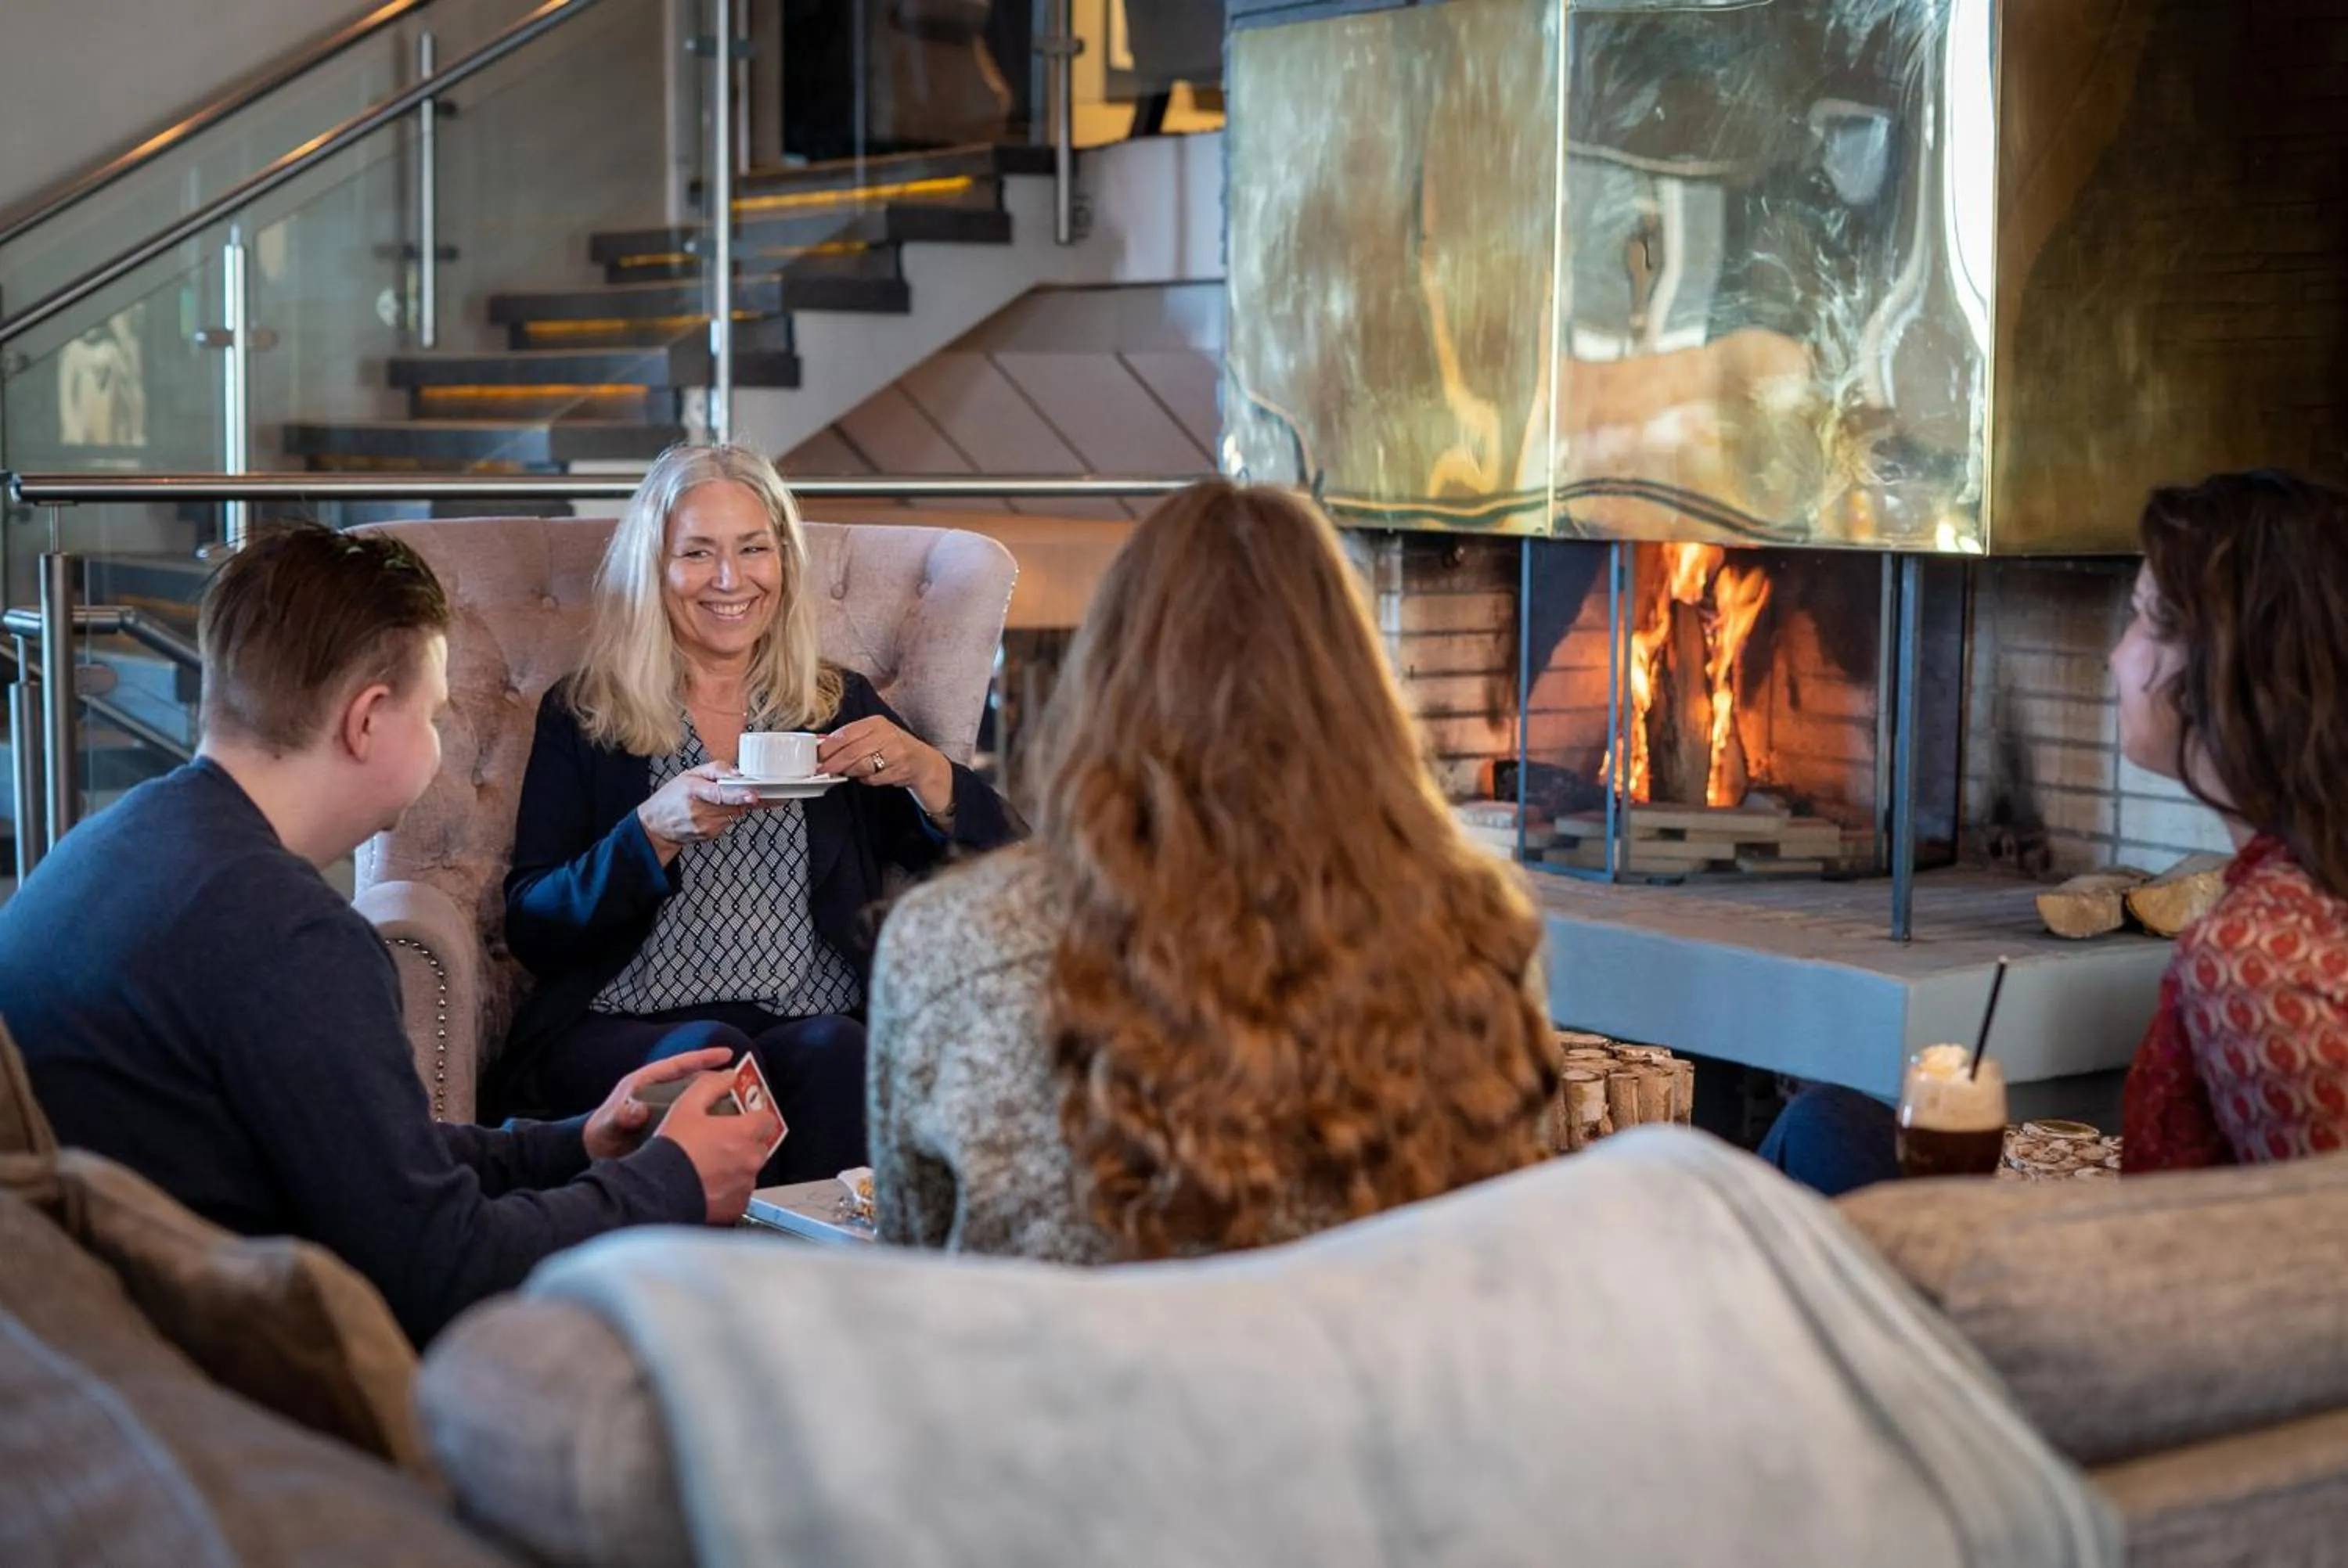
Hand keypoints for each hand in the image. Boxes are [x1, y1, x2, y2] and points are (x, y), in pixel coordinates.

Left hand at [582, 1047, 733, 1161]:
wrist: (592, 1156)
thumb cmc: (599, 1135)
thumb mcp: (608, 1125)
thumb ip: (620, 1117)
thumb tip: (635, 1111)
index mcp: (645, 1083)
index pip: (679, 1065)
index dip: (703, 1058)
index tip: (726, 1055)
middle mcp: (659, 1094)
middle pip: (694, 1083)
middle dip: (717, 1082)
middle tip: (743, 1086)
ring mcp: (665, 1111)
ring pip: (697, 1103)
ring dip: (716, 1104)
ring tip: (741, 1110)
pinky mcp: (669, 1129)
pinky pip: (694, 1121)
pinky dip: (708, 1124)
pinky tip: (725, 1133)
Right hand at [636, 761, 758, 863]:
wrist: (656, 825)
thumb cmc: (671, 797)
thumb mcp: (688, 775)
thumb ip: (715, 769)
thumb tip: (737, 774)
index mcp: (692, 791)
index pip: (719, 794)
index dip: (738, 794)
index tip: (753, 795)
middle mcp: (699, 811)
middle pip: (733, 804)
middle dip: (742, 796)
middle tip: (742, 790)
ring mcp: (704, 826)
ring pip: (734, 813)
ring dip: (733, 805)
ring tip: (716, 801)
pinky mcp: (709, 835)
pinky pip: (728, 821)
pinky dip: (725, 814)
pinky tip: (712, 811)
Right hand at [656, 1067, 782, 1224]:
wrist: (657, 1190)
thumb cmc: (672, 1149)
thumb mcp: (686, 1106)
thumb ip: (710, 1086)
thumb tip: (728, 1077)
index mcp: (744, 1133)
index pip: (767, 1119)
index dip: (755, 1117)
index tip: (743, 1118)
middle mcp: (750, 1159)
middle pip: (759, 1146)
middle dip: (744, 1143)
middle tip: (720, 1143)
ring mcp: (745, 1185)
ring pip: (749, 1171)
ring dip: (736, 1167)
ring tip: (709, 1166)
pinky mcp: (736, 1206)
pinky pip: (739, 1193)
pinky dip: (729, 1189)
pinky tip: (708, 1185)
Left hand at [818, 715, 953, 818]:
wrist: (923, 762)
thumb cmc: (893, 748)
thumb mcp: (873, 735)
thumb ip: (850, 738)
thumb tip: (821, 742)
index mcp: (876, 723)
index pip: (846, 734)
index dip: (828, 747)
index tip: (817, 756)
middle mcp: (887, 734)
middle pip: (851, 751)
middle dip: (834, 763)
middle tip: (822, 770)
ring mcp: (896, 752)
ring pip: (862, 766)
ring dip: (851, 772)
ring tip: (847, 772)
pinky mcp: (901, 769)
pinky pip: (874, 778)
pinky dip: (867, 780)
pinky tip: (869, 776)